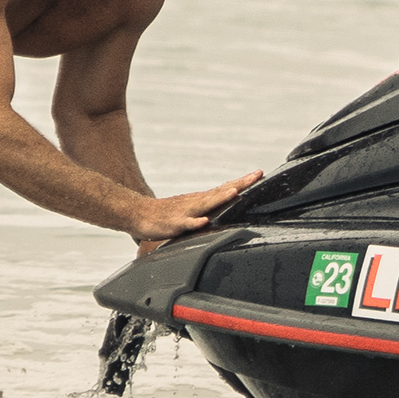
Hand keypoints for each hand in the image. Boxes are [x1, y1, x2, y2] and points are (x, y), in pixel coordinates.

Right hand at [127, 170, 261, 243]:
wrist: (137, 214)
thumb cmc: (167, 213)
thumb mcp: (193, 210)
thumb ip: (210, 207)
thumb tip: (230, 202)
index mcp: (202, 199)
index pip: (226, 188)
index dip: (243, 181)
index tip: (260, 173)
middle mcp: (196, 202)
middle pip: (221, 191)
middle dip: (239, 184)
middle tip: (256, 176)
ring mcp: (185, 212)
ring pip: (206, 204)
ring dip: (220, 198)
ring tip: (235, 193)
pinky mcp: (174, 224)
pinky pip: (186, 224)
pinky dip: (195, 222)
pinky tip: (204, 221)